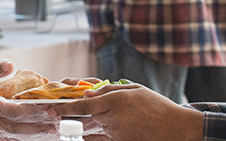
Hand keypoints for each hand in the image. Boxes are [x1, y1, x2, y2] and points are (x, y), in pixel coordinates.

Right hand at [0, 61, 57, 140]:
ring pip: (11, 134)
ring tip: (51, 131)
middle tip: (61, 126)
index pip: (15, 111)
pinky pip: (1, 135)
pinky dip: (17, 135)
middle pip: (17, 127)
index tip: (53, 110)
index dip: (35, 112)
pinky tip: (26, 134)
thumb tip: (11, 65)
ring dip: (32, 133)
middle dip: (40, 127)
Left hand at [50, 84, 203, 140]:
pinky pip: (100, 139)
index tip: (49, 109)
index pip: (81, 106)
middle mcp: (113, 118)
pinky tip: (96, 131)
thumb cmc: (158, 106)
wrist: (176, 129)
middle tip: (61, 113)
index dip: (62, 108)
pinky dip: (94, 135)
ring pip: (93, 127)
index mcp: (115, 101)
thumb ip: (109, 90)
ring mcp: (116, 133)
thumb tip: (88, 94)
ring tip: (95, 118)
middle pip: (84, 117)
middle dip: (70, 116)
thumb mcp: (135, 90)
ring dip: (88, 123)